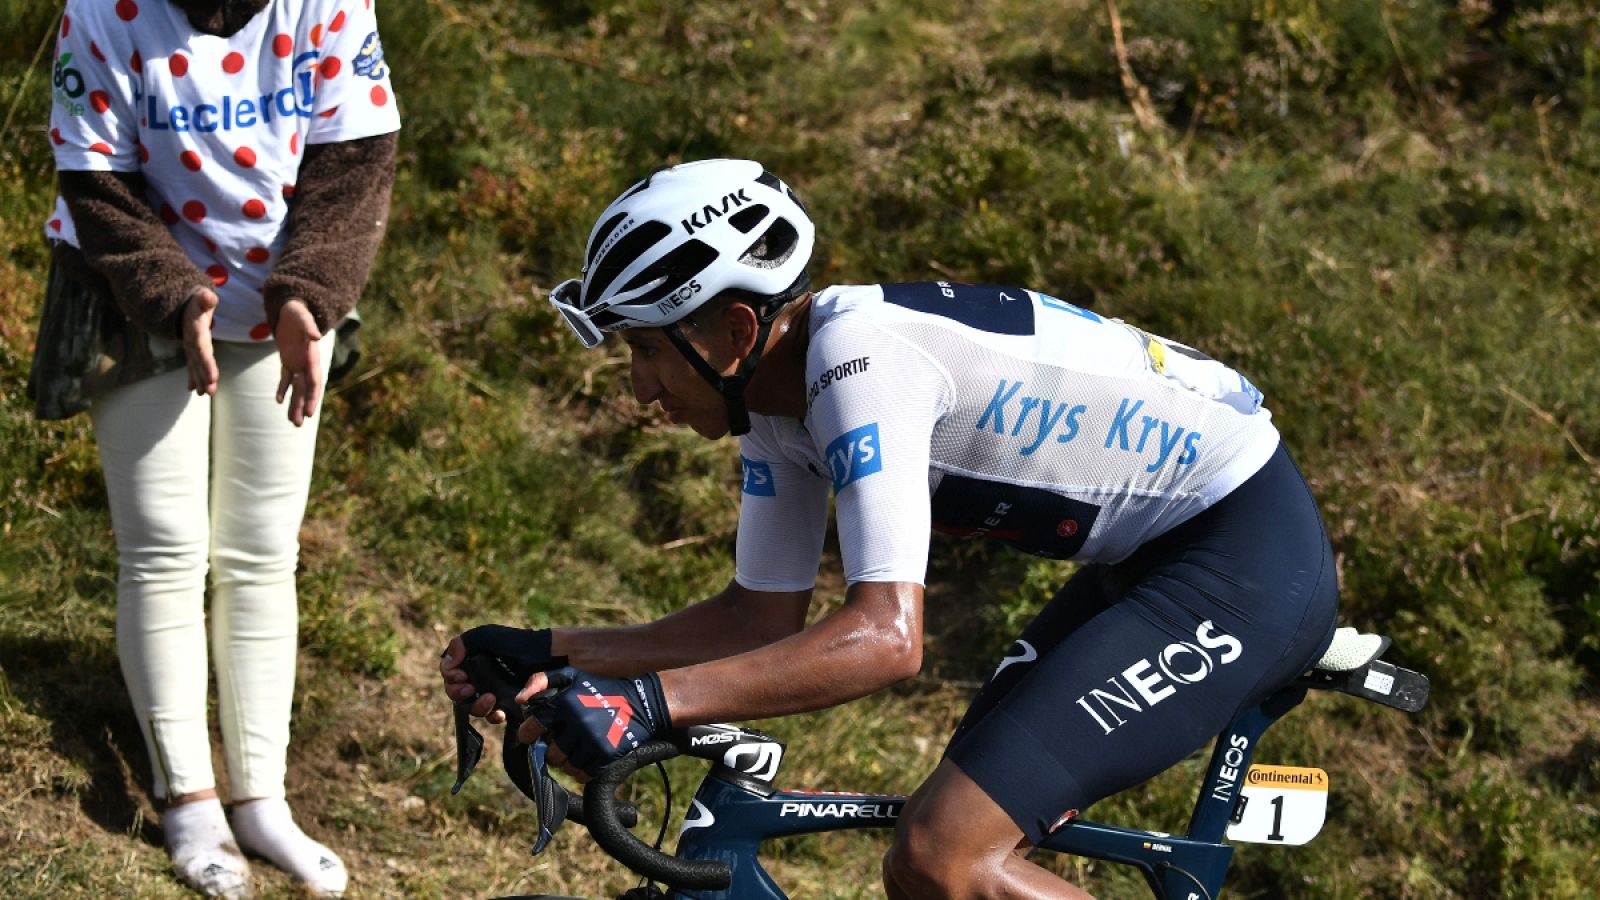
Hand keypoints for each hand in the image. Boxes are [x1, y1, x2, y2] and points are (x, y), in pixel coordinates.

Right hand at [181, 288, 219, 395]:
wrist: (184, 305)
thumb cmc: (198, 301)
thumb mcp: (202, 297)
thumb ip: (206, 298)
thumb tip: (210, 297)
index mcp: (196, 331)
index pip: (202, 350)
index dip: (207, 363)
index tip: (213, 377)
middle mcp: (192, 342)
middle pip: (199, 362)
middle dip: (204, 377)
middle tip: (210, 392)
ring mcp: (191, 348)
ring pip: (195, 366)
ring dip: (200, 380)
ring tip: (205, 394)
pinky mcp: (192, 351)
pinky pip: (192, 365)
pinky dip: (194, 377)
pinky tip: (195, 390)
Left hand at [274, 299, 322, 426]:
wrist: (291, 306)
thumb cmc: (296, 311)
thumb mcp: (301, 316)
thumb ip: (308, 326)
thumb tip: (315, 336)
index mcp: (311, 356)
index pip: (314, 381)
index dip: (313, 398)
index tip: (311, 413)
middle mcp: (306, 362)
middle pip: (306, 389)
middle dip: (303, 407)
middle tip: (299, 424)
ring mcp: (297, 362)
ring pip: (297, 388)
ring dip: (295, 404)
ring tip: (293, 421)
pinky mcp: (288, 359)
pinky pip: (286, 378)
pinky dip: (283, 389)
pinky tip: (279, 401)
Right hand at [440, 625, 565, 724]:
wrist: (546, 656)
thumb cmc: (517, 642)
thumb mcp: (486, 636)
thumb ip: (462, 644)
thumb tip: (448, 664)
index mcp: (471, 660)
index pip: (450, 675)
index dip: (451, 678)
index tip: (460, 676)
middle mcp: (479, 677)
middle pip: (457, 693)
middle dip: (459, 693)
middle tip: (469, 688)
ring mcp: (492, 691)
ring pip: (472, 707)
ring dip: (476, 706)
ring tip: (490, 698)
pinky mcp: (506, 704)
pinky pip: (493, 716)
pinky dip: (493, 716)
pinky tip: (499, 711)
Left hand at [518, 667, 671, 775]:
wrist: (641, 703)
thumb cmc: (601, 689)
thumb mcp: (572, 676)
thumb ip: (540, 680)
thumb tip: (520, 700)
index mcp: (565, 702)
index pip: (531, 729)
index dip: (529, 734)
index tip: (535, 735)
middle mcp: (577, 722)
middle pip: (549, 754)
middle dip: (552, 751)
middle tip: (561, 743)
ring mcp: (592, 740)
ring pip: (566, 767)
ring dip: (568, 762)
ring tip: (576, 750)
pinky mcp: (606, 755)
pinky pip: (583, 775)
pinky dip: (582, 771)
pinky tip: (588, 758)